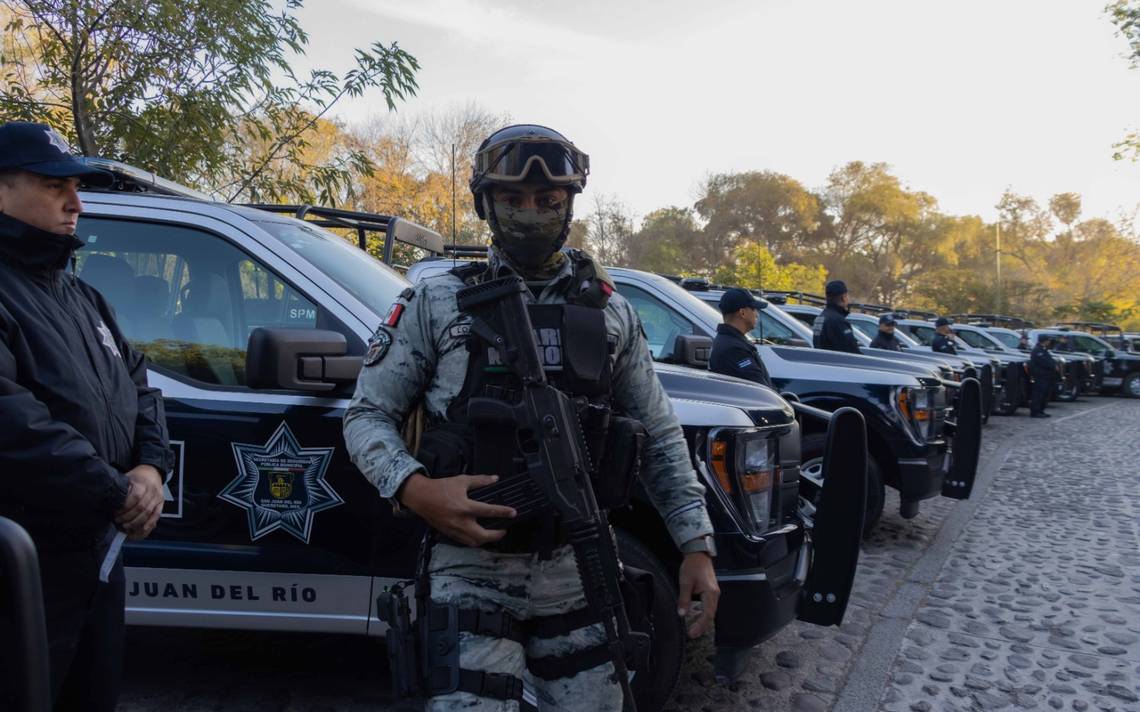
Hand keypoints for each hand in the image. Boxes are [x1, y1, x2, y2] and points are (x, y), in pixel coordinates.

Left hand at [115, 465, 164, 539]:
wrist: (152, 472)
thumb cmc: (137, 477)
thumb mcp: (127, 478)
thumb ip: (121, 489)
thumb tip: (110, 501)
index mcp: (142, 483)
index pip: (135, 497)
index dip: (124, 507)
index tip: (116, 513)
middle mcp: (152, 491)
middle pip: (141, 507)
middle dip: (128, 517)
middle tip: (118, 521)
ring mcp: (157, 498)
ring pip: (148, 513)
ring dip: (136, 522)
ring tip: (126, 526)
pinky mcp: (161, 503)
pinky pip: (156, 515)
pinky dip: (149, 523)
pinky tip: (141, 529)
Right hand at [398, 473, 516, 546]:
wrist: (421, 497)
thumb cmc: (440, 488)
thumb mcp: (462, 480)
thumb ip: (480, 480)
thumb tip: (494, 479)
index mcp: (465, 507)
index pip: (489, 511)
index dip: (503, 512)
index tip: (513, 513)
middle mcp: (461, 521)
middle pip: (483, 535)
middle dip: (496, 535)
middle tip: (503, 530)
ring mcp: (454, 529)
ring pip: (474, 542)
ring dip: (485, 540)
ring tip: (492, 535)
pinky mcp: (449, 533)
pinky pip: (464, 541)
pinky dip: (473, 540)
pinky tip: (478, 535)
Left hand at [677, 552, 719, 638]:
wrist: (698, 554)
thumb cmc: (692, 566)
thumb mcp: (685, 582)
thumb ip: (684, 599)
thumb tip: (682, 614)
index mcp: (710, 593)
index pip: (707, 614)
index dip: (700, 625)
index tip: (692, 633)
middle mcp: (715, 594)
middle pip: (711, 615)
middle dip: (702, 627)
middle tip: (692, 634)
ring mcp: (714, 593)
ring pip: (711, 611)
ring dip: (704, 622)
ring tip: (695, 630)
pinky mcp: (711, 592)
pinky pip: (710, 607)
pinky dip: (705, 615)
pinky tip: (698, 619)